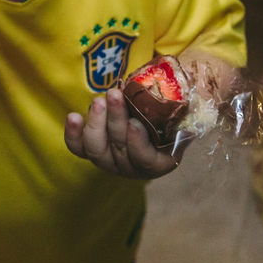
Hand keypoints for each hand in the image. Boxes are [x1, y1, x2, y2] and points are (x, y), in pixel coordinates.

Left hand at [64, 88, 181, 179]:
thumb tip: (190, 98)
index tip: (134, 124)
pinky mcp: (91, 149)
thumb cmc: (171, 113)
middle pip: (119, 149)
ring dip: (96, 123)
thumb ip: (185, 112)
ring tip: (99, 100)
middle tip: (114, 95)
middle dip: (115, 120)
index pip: (145, 160)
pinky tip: (73, 117)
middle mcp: (132, 168)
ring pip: (97, 149)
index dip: (138, 144)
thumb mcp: (185, 114)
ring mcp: (109, 161)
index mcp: (159, 163)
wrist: (151, 111)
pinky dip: (73, 134)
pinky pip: (78, 148)